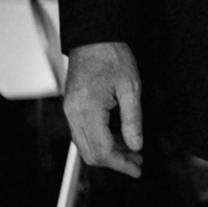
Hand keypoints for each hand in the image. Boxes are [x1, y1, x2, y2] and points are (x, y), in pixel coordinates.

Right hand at [64, 41, 143, 176]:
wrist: (94, 38)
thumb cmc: (112, 57)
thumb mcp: (131, 88)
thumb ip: (133, 120)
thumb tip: (136, 145)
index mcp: (88, 110)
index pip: (102, 150)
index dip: (121, 164)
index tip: (137, 168)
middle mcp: (74, 113)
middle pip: (90, 153)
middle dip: (114, 161)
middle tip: (137, 161)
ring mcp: (70, 111)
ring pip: (85, 145)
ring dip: (107, 152)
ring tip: (132, 150)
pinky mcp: (71, 107)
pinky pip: (83, 132)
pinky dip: (100, 140)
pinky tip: (118, 137)